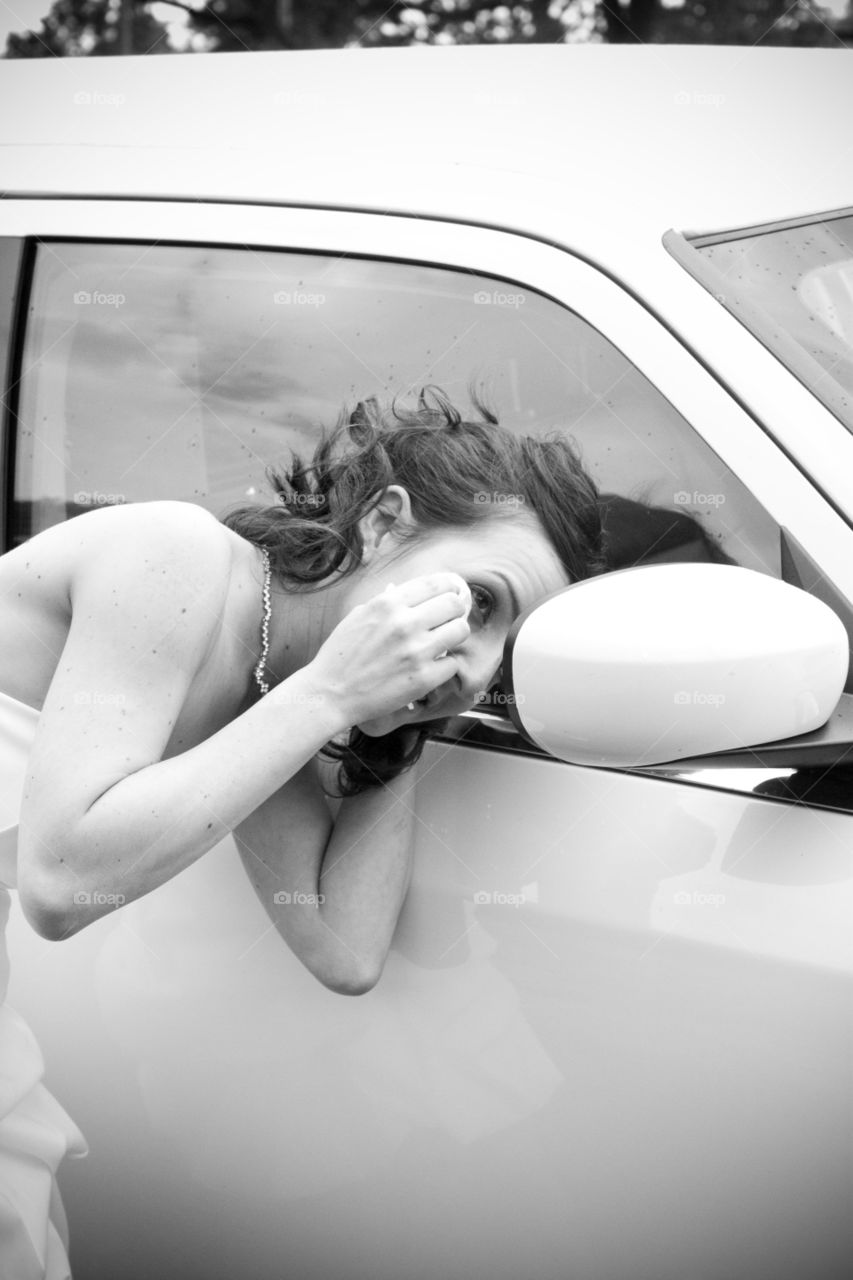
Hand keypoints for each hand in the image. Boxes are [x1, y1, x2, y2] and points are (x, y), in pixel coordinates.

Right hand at [305, 573, 471, 730]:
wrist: (330, 694)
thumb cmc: (341, 655)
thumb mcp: (359, 616)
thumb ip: (388, 604)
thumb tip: (418, 596)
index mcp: (387, 603)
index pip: (436, 583)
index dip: (449, 588)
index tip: (451, 594)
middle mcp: (405, 623)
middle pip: (454, 604)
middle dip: (454, 611)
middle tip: (448, 621)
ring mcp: (416, 651)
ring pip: (461, 630)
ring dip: (454, 636)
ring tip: (443, 643)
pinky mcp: (424, 678)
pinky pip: (452, 663)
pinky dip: (444, 666)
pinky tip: (431, 668)